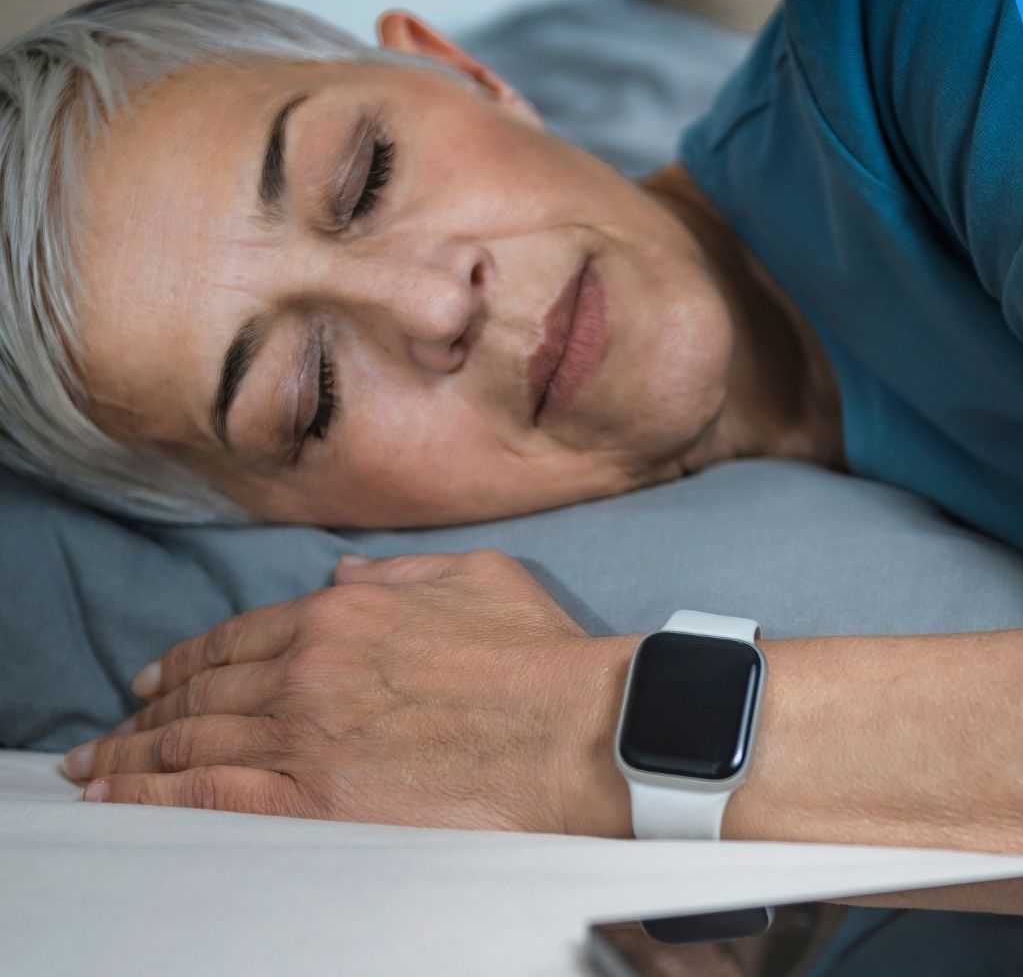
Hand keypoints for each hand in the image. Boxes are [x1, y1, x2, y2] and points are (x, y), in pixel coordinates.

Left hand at [62, 550, 635, 836]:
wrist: (575, 730)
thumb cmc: (541, 657)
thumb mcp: (477, 577)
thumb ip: (402, 572)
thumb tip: (345, 576)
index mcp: (341, 615)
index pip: (235, 639)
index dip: (185, 660)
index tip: (153, 680)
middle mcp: (305, 670)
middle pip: (200, 692)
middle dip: (145, 712)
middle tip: (112, 730)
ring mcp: (302, 737)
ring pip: (189, 743)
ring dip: (131, 756)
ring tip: (97, 769)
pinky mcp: (312, 800)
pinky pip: (205, 797)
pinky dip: (151, 797)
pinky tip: (121, 800)